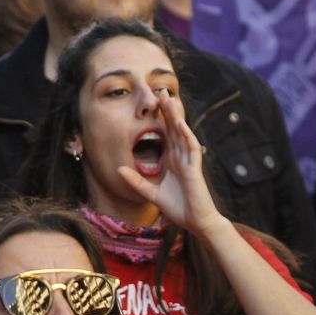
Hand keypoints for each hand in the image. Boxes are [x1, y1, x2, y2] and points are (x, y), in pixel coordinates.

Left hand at [115, 94, 224, 236]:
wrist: (197, 223)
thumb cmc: (179, 208)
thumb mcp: (152, 194)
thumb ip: (137, 182)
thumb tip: (118, 170)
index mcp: (172, 161)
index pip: (166, 134)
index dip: (161, 118)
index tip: (153, 102)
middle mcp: (181, 158)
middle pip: (174, 128)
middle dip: (168, 110)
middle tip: (161, 90)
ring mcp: (189, 162)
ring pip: (182, 133)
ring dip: (176, 116)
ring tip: (168, 99)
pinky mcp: (195, 169)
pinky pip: (191, 148)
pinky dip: (186, 135)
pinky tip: (179, 124)